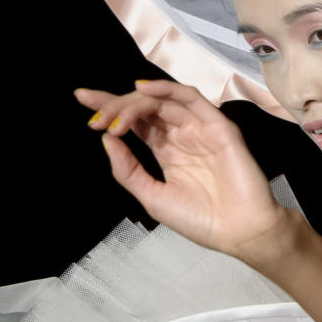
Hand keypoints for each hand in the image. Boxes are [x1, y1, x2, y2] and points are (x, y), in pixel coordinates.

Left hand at [74, 81, 287, 260]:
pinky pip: (190, 99)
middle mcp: (182, 134)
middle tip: (95, 120)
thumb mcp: (152, 196)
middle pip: (144, 106)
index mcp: (167, 150)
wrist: (239, 232)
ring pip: (162, 100)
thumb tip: (107, 140)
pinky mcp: (218, 126)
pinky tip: (143, 91)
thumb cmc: (202, 220)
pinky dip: (166, 90)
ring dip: (133, 104)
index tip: (82, 100)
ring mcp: (200, 128)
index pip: (136, 121)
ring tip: (112, 117)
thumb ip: (128, 169)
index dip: (110, 108)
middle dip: (115, 106)